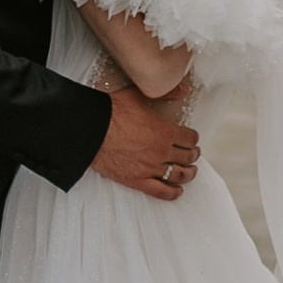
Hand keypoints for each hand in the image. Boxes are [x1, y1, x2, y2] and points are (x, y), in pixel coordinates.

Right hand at [90, 85, 201, 203]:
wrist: (89, 130)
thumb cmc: (110, 111)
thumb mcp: (139, 95)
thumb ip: (165, 93)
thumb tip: (183, 89)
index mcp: (165, 131)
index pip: (190, 138)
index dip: (193, 138)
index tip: (191, 138)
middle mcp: (161, 152)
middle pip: (187, 157)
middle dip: (192, 155)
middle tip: (193, 153)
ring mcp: (150, 168)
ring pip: (178, 175)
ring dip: (188, 173)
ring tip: (190, 171)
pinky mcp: (137, 181)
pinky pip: (161, 192)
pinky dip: (173, 192)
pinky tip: (177, 190)